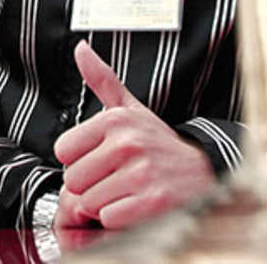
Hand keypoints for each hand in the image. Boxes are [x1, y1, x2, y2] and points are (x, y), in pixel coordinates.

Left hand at [53, 40, 215, 229]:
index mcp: (116, 120)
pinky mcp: (152, 204)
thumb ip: (102, 80)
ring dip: (105, 203)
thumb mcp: (131, 109)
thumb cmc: (159, 144)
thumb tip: (80, 48)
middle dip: (91, 185)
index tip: (102, 158)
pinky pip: (109, 219)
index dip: (80, 159)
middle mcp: (128, 144)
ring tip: (127, 191)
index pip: (63, 151)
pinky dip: (120, 219)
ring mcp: (141, 174)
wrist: (204, 173)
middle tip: (116, 178)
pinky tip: (137, 206)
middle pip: (72, 180)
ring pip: (89, 202)